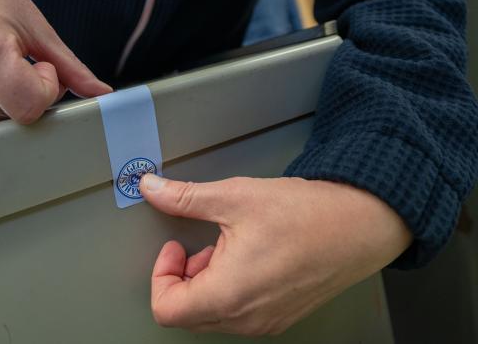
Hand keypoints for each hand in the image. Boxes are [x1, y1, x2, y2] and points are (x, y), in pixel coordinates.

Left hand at [139, 175, 411, 335]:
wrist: (360, 224)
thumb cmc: (306, 215)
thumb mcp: (234, 198)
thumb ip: (184, 197)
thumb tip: (152, 189)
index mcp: (229, 295)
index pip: (166, 309)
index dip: (161, 275)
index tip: (175, 246)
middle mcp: (246, 318)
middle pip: (187, 313)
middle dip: (183, 277)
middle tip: (200, 244)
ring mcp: (266, 322)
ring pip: (212, 314)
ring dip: (207, 281)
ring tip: (228, 246)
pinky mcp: (280, 316)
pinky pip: (238, 313)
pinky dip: (229, 288)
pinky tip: (248, 256)